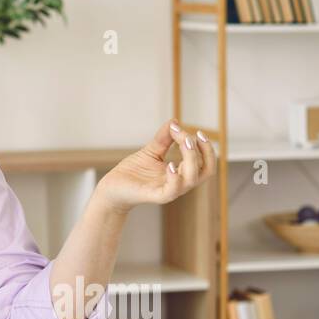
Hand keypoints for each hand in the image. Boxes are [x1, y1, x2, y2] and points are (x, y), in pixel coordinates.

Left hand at [96, 119, 216, 213]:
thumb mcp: (151, 151)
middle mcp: (180, 183)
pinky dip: (174, 177)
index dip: (204, 146)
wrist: (112, 187)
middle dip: (204, 151)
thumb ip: (163, 138)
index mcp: (182, 173)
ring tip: (185, 142)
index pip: (205, 163)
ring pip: (191, 179)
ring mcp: (169, 191)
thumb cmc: (133, 172)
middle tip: (193, 135)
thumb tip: (174, 121)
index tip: (189, 129)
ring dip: (191, 158)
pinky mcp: (155, 196)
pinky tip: (170, 164)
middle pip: (205, 171)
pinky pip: (172, 190)